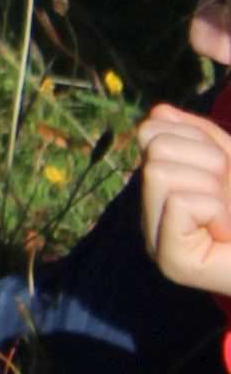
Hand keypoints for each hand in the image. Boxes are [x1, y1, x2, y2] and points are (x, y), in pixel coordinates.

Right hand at [139, 101, 230, 298]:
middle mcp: (149, 214)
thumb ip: (199, 136)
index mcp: (159, 189)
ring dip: (210, 187)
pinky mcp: (170, 260)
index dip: (196, 138)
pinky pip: (180, 202)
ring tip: (226, 216)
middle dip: (206, 161)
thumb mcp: (230, 160)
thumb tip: (159, 112)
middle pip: (154, 148)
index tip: (223, 169)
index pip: (150, 131)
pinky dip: (215, 211)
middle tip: (228, 196)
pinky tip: (224, 233)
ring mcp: (156, 239)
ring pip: (159, 172)